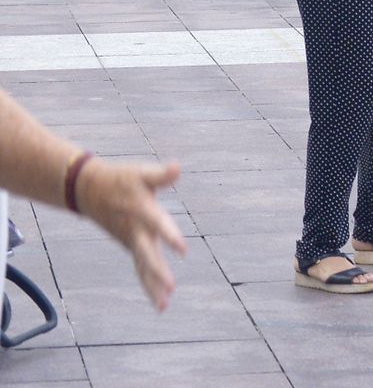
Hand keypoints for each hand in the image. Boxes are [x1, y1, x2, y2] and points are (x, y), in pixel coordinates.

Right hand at [76, 159, 186, 310]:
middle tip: (171, 288)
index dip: (169, 235)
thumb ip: (161, 175)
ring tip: (164, 307)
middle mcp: (135, 230)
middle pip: (146, 254)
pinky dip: (149, 283)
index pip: (157, 224)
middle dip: (158, 271)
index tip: (183, 250)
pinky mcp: (130, 246)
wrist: (89, 190)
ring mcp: (131, 241)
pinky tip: (161, 301)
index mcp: (140, 211)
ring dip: (153, 286)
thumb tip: (177, 167)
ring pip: (142, 268)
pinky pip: (141, 269)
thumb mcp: (141, 173)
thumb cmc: (121, 179)